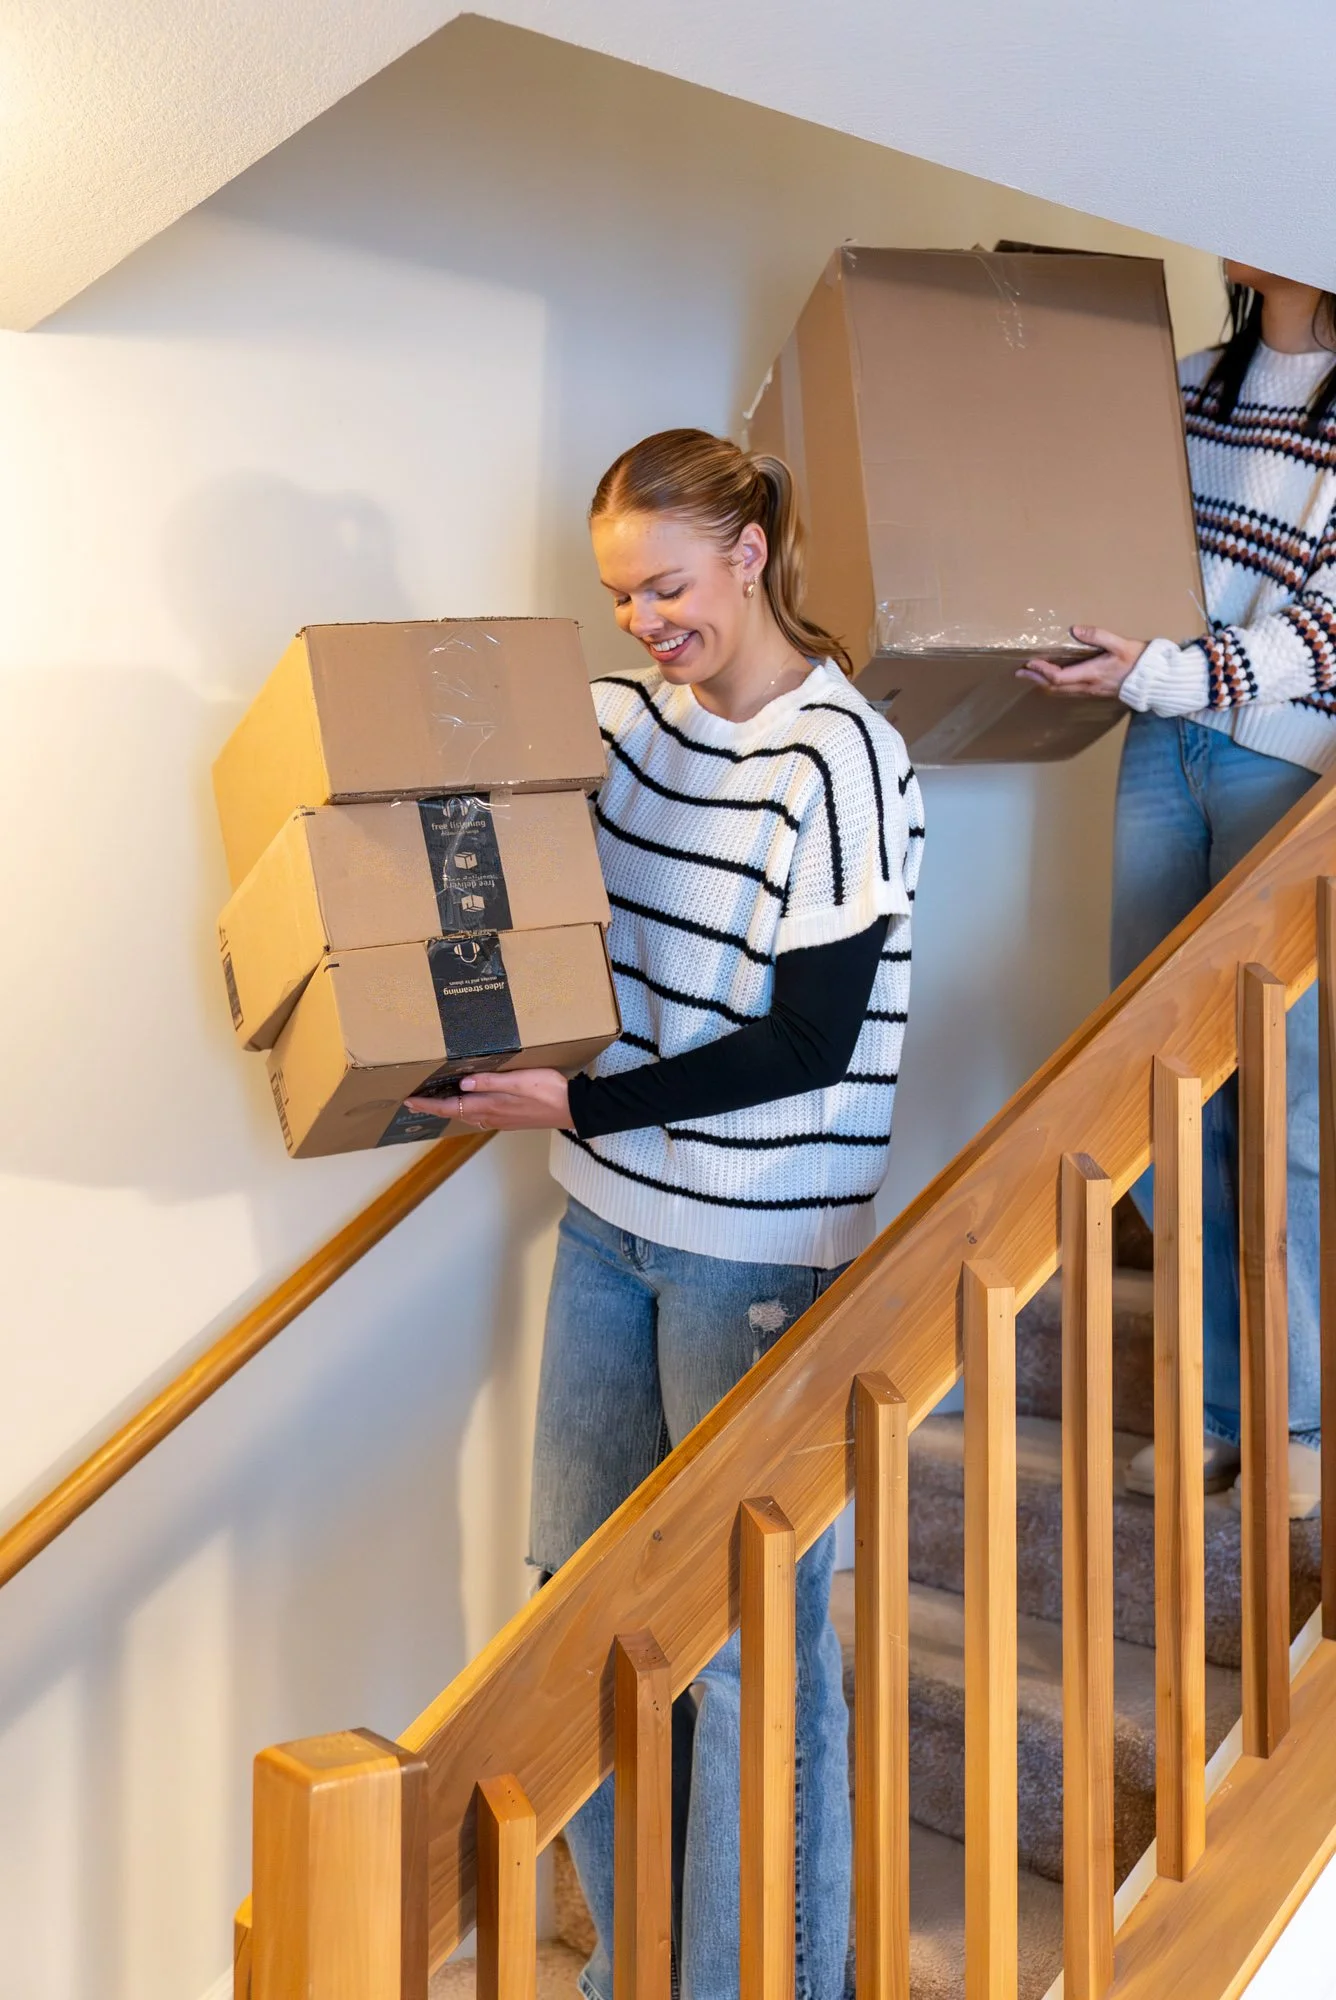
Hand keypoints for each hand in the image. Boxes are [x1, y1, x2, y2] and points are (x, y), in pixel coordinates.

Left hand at [403, 1068, 572, 1131]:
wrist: (573, 1108)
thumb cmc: (548, 1091)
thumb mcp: (519, 1081)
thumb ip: (490, 1081)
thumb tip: (462, 1082)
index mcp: (490, 1105)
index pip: (449, 1107)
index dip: (427, 1104)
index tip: (408, 1100)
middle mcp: (491, 1116)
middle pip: (455, 1113)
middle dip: (434, 1106)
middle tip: (417, 1098)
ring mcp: (501, 1119)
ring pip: (467, 1115)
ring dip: (450, 1108)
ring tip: (438, 1098)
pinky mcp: (510, 1118)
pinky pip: (480, 1115)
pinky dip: (467, 1108)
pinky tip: (469, 1100)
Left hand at [1016, 626, 1146, 698]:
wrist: (1155, 681)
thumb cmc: (1139, 661)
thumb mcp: (1120, 644)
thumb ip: (1098, 636)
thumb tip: (1075, 630)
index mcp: (1091, 674)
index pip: (1058, 677)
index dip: (1042, 671)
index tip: (1029, 663)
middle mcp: (1088, 686)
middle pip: (1055, 687)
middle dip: (1036, 679)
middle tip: (1020, 672)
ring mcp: (1092, 691)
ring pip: (1061, 691)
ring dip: (1044, 684)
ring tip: (1031, 675)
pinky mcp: (1096, 691)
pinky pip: (1070, 691)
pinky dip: (1056, 685)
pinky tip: (1053, 679)